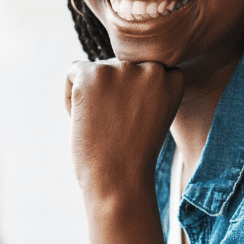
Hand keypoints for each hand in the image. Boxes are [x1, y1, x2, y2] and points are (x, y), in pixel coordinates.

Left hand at [65, 59, 183, 195]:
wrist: (119, 179)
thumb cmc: (133, 155)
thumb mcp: (154, 113)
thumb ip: (145, 87)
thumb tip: (118, 64)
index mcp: (172, 77)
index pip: (144, 72)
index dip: (135, 97)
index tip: (135, 121)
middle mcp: (151, 68)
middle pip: (120, 68)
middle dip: (113, 94)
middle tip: (117, 127)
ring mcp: (122, 69)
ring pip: (97, 71)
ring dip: (93, 95)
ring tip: (102, 125)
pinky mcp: (93, 74)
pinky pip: (74, 71)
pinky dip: (71, 94)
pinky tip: (84, 116)